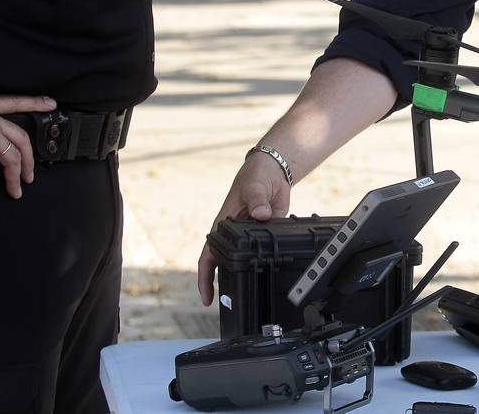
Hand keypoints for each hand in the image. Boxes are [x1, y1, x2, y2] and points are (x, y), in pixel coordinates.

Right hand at [197, 150, 291, 305]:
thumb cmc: (255, 177)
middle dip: (222, 284)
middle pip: (224, 263)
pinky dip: (264, 263)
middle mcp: (234, 234)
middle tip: (225, 306)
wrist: (273, 172)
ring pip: (243, 260)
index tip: (206, 296)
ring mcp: (250, 235)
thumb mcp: (254, 187)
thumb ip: (257, 201)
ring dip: (244, 275)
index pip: (209, 255)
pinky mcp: (265, 234)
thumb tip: (260, 214)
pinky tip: (269, 275)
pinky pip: (263, 252)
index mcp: (223, 225)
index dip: (205, 277)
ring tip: (245, 297)